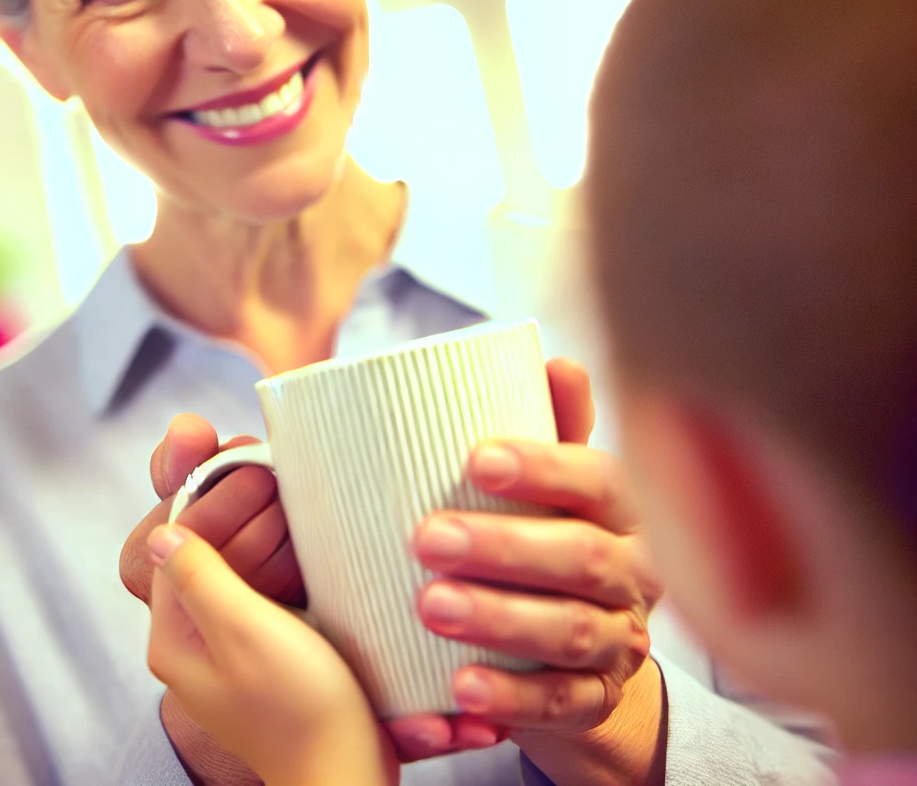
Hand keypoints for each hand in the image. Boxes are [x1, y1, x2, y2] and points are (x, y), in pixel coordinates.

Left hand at [120, 415, 303, 784]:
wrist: (347, 770)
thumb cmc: (301, 705)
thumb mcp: (245, 632)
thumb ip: (200, 578)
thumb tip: (160, 532)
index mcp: (174, 638)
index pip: (174, 547)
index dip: (206, 502)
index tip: (251, 472)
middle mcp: (193, 643)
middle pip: (202, 553)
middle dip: (234, 511)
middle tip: (272, 477)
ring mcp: (229, 650)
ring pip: (235, 566)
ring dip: (260, 529)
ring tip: (290, 497)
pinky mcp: (264, 653)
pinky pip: (260, 589)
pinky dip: (279, 558)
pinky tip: (305, 541)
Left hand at [410, 359, 665, 784]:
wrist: (598, 649)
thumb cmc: (565, 537)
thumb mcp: (567, 485)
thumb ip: (559, 429)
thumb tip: (555, 358)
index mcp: (627, 508)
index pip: (600, 480)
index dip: (545, 467)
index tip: (476, 458)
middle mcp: (636, 572)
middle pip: (582, 558)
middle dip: (505, 548)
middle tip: (427, 538)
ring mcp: (622, 640)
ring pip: (570, 632)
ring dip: (499, 619)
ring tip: (430, 607)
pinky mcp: (598, 699)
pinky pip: (561, 704)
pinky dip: (512, 699)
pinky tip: (461, 690)